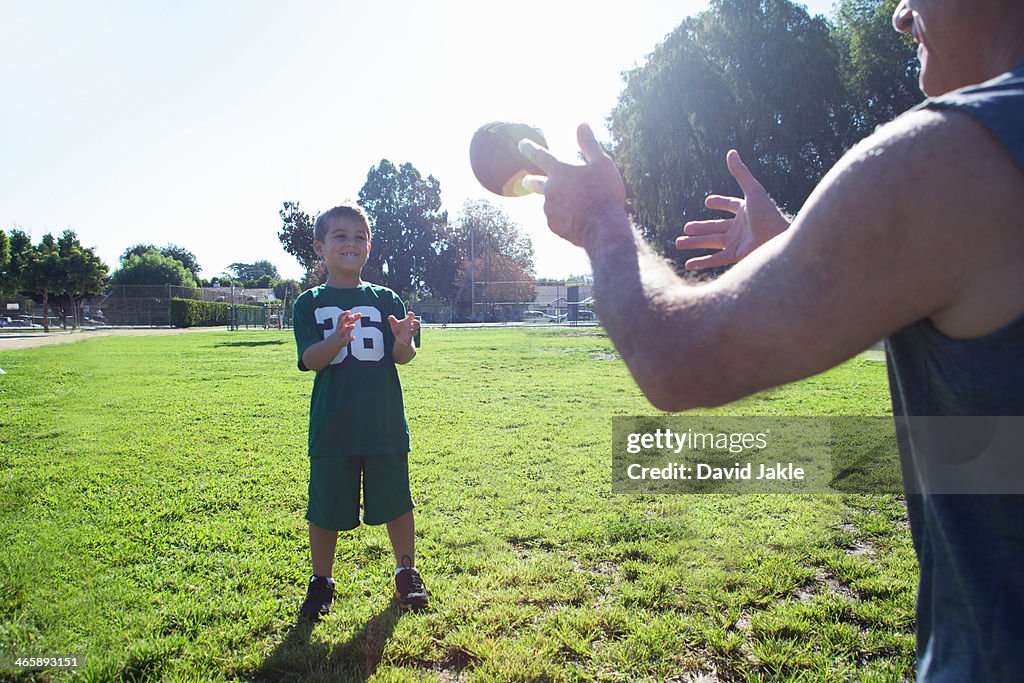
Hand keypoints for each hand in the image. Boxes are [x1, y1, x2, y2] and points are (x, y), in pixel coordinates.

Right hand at [330, 310, 360, 345]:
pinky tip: (354, 337)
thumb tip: (360, 314)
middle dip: (347, 319)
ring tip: (353, 325)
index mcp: (340, 323)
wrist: (334, 342)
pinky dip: (349, 339)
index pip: (340, 318)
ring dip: (348, 328)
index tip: (348, 312)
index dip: (344, 314)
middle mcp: (339, 328)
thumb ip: (354, 319)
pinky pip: (345, 340)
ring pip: (343, 331)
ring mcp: (340, 335)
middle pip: (342, 323)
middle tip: (352, 317)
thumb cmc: (342, 330)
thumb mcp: (347, 324)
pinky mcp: (342, 341)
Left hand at [388, 311, 419, 345]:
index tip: (408, 313)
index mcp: (408, 321)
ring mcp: (411, 333)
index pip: (411, 316)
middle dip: (416, 323)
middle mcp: (411, 327)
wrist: (399, 338)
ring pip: (415, 332)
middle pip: (417, 323)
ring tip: (410, 332)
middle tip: (413, 323)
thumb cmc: (398, 329)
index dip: (411, 314)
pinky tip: (405, 342)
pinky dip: (408, 341)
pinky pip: (410, 340)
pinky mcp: (409, 339)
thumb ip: (392, 320)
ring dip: (413, 332)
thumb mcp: (394, 325)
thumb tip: (389, 317)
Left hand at [519, 123, 627, 247]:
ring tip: (583, 207)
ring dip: (561, 203)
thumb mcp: (602, 164)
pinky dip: (567, 218)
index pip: (540, 155)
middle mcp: (550, 190)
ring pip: (553, 203)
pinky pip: (559, 219)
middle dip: (529, 181)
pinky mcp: (554, 226)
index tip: (522, 144)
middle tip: (526, 180)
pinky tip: (582, 221)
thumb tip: (582, 124)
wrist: (603, 228)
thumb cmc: (605, 193)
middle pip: (533, 183)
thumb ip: (589, 144)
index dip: (530, 148)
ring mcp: (550, 210)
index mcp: (560, 172)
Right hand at [677, 150, 789, 269]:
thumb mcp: (753, 191)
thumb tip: (731, 152)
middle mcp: (740, 227)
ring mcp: (737, 242)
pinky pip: (715, 260)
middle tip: (686, 227)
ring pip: (711, 243)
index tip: (707, 202)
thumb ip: (741, 173)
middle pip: (716, 227)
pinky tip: (688, 264)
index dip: (720, 203)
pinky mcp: (736, 256)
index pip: (730, 205)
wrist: (777, 239)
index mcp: (745, 210)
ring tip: (679, 243)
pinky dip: (701, 262)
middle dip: (700, 228)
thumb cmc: (768, 214)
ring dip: (695, 243)